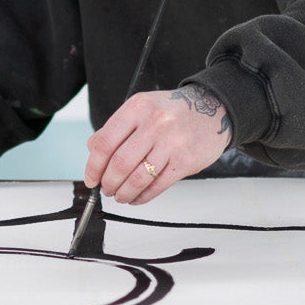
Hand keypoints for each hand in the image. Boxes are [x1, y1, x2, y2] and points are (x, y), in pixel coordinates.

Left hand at [83, 83, 232, 205]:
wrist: (213, 109)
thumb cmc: (173, 111)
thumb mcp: (141, 108)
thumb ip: (115, 128)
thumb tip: (92, 151)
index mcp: (137, 108)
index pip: (105, 142)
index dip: (93, 166)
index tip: (91, 178)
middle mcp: (154, 123)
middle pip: (120, 163)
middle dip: (108, 183)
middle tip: (106, 189)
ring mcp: (172, 142)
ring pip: (137, 178)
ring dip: (124, 193)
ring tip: (120, 195)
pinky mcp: (186, 161)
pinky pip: (157, 186)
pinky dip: (142, 197)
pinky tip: (137, 197)